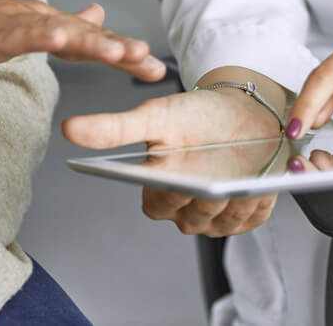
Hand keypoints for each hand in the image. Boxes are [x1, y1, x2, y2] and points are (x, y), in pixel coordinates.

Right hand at [0, 0, 164, 79]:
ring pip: (55, 31)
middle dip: (117, 47)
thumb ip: (63, 25)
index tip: (154, 67)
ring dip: (89, 41)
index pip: (92, 38)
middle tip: (147, 59)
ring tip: (118, 53)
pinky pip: (12, 34)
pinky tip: (57, 38)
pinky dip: (36, 35)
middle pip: (82, 34)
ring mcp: (7, 22)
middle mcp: (33, 18)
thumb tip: (98, 14)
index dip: (124, 50)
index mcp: (45, 23)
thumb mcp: (24, 27)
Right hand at [62, 87, 281, 235]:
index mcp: (159, 191)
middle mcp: (186, 210)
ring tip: (244, 181)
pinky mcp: (248, 215)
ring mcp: (218, 216)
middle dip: (206, 198)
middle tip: (216, 180)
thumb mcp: (154, 117)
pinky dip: (258, 201)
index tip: (178, 180)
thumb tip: (70, 129)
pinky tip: (262, 182)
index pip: (158, 204)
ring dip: (236, 201)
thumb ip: (115, 128)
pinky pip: (253, 217)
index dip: (169, 194)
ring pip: (225, 221)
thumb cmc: (194, 116)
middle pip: (194, 217)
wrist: (240, 110)